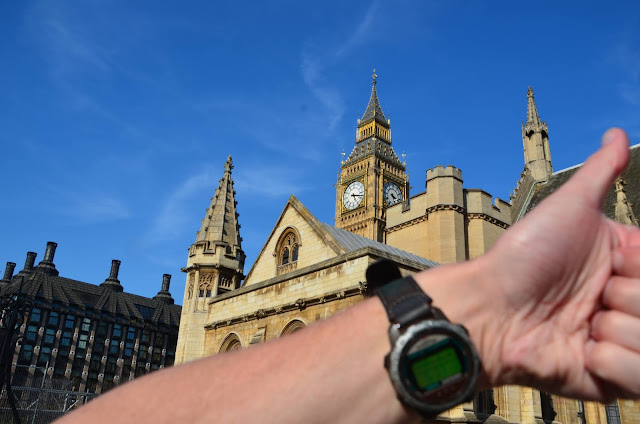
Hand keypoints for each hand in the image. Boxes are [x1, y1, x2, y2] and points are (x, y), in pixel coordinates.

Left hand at [480, 128, 639, 400]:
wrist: (490, 307)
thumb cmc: (524, 256)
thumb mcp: (568, 207)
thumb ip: (600, 173)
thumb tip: (618, 133)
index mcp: (629, 267)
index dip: (636, 268)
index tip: (614, 265)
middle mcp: (629, 305)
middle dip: (625, 298)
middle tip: (588, 297)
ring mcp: (622, 344)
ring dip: (615, 330)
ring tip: (578, 324)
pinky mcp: (611, 381)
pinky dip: (612, 364)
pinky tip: (580, 350)